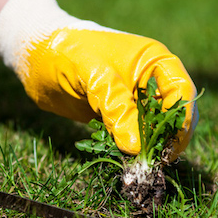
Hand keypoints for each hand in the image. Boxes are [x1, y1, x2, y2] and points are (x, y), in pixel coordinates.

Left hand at [0, 0, 197, 156]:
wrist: (36, 57)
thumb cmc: (67, 53)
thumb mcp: (94, 76)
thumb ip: (117, 108)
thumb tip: (136, 148)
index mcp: (154, 61)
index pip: (181, 93)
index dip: (180, 121)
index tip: (169, 147)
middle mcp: (150, 81)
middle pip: (172, 115)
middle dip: (165, 138)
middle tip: (151, 162)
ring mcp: (133, 99)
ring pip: (152, 129)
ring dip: (147, 147)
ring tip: (136, 164)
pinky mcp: (116, 114)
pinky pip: (131, 136)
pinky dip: (129, 148)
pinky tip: (121, 157)